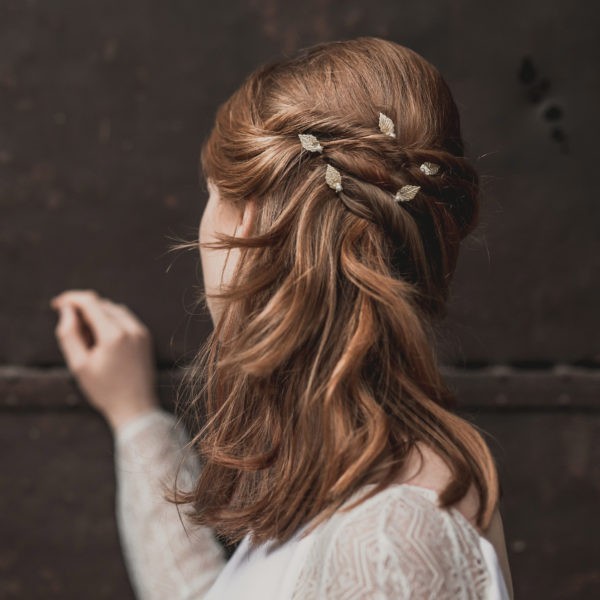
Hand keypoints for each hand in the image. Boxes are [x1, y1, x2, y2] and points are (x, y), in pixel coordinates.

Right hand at [50, 289, 160, 431]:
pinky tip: (102, 340)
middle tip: (72, 332)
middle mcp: (132, 328)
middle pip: (102, 304)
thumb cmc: (104, 389)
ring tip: (87, 340)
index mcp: (114, 334)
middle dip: (83, 310)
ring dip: (97, 314)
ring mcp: (141, 331)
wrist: (136, 407)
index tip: (56, 304)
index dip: (71, 299)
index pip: (90, 302)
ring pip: (114, 309)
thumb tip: (66, 310)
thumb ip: (69, 334)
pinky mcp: (145, 336)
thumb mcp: (79, 365)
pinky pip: (125, 318)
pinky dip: (110, 320)